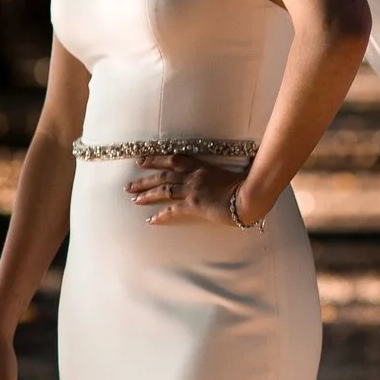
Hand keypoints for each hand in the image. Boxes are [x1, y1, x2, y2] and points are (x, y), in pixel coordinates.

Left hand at [127, 153, 261, 225]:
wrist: (251, 195)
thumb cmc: (247, 183)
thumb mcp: (232, 172)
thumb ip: (222, 173)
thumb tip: (222, 175)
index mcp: (202, 166)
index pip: (173, 159)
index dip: (155, 159)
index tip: (141, 160)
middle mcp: (193, 176)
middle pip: (162, 174)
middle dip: (144, 179)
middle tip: (129, 185)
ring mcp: (193, 190)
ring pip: (163, 189)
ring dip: (146, 194)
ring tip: (133, 199)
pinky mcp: (195, 205)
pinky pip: (173, 209)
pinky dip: (161, 215)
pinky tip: (151, 220)